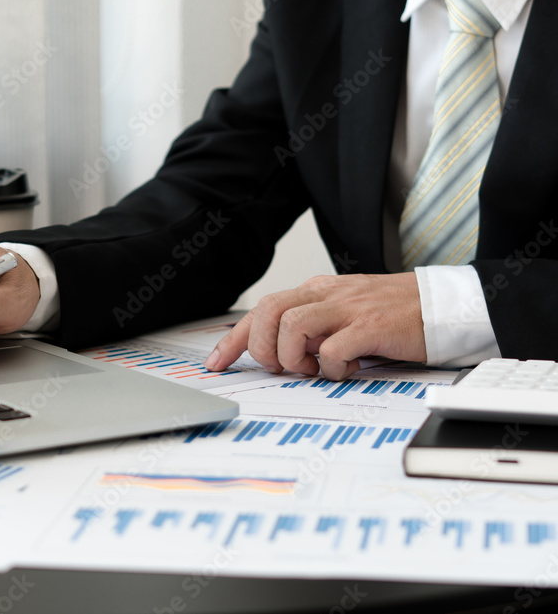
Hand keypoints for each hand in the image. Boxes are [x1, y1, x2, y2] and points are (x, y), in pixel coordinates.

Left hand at [203, 273, 426, 379]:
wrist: (443, 306)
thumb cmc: (392, 315)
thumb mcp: (343, 314)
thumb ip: (312, 327)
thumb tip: (278, 354)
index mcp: (316, 291)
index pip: (261, 310)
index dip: (233, 339)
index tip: (216, 363)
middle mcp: (327, 294)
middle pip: (268, 311)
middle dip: (261, 347)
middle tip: (281, 367)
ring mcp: (349, 308)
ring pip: (291, 326)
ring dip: (294, 356)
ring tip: (315, 367)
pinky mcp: (371, 327)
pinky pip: (332, 349)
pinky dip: (331, 367)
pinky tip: (347, 369)